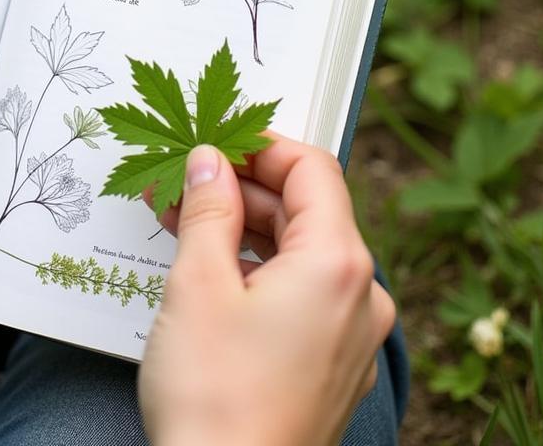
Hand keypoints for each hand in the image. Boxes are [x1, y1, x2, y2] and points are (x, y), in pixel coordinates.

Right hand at [138, 138, 395, 445]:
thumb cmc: (215, 400)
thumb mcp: (198, 283)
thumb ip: (208, 208)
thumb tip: (209, 160)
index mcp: (338, 264)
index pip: (311, 168)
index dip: (259, 146)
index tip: (213, 141)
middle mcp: (360, 295)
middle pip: (305, 209)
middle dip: (241, 189)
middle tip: (182, 181)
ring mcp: (351, 334)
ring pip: (299, 252)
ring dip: (243, 228)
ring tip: (182, 221)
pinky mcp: (331, 363)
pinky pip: (301, 292)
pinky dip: (257, 269)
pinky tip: (208, 270)